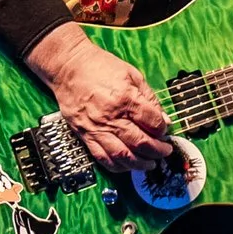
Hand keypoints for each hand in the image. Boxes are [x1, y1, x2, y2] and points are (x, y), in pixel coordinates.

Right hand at [29, 32, 173, 172]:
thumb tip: (163, 119)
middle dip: (157, 151)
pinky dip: (117, 166)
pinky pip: (102, 157)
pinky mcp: (85, 134)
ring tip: (149, 164)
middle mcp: (111, 116)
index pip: (152, 122)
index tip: (165, 130)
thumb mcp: (132, 74)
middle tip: (164, 152)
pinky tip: (127, 165)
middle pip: (140, 142)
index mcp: (125, 98)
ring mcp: (96, 128)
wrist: (68, 67)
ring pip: (122, 155)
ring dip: (139, 164)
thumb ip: (149, 98)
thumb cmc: (99, 67)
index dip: (163, 129)